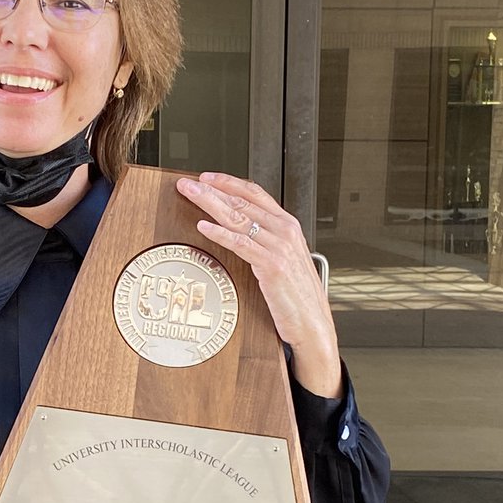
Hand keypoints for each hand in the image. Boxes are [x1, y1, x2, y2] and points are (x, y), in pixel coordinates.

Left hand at [176, 172, 342, 397]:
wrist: (313, 323)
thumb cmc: (298, 297)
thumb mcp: (284, 261)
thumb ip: (266, 242)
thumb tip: (241, 231)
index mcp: (288, 226)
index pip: (255, 194)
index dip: (229, 182)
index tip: (207, 178)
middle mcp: (285, 231)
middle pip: (242, 202)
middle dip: (211, 190)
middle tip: (188, 184)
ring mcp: (280, 247)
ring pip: (239, 218)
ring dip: (210, 204)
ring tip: (191, 196)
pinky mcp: (272, 265)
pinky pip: (241, 244)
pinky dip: (220, 233)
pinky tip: (204, 227)